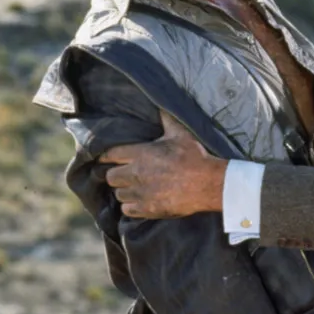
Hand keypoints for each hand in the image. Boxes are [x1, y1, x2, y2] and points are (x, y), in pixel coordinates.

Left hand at [99, 111, 227, 218]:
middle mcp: (136, 173)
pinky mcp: (147, 208)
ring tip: (135, 188)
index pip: (110, 155)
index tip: (106, 159)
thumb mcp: (180, 133)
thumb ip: (166, 119)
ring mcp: (140, 193)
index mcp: (140, 153)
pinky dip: (132, 206)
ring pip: (118, 194)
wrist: (208, 183)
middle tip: (126, 174)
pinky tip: (140, 201)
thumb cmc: (194, 156)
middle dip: (117, 175)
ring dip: (125, 191)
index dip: (106, 157)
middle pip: (110, 177)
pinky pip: (127, 210)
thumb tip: (160, 103)